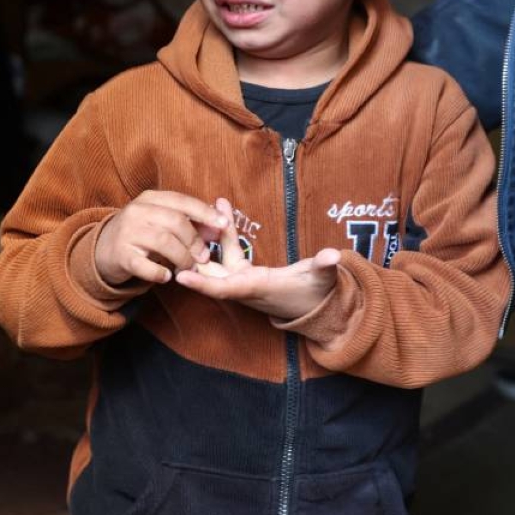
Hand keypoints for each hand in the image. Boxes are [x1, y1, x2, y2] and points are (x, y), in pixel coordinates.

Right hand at [94, 190, 225, 285]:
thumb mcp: (162, 221)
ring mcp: (127, 232)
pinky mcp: (120, 255)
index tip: (224, 225)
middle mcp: (137, 211)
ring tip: (189, 268)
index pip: (182, 201)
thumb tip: (221, 226)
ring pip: (163, 242)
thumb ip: (190, 222)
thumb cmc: (142, 233)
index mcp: (151, 198)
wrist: (103, 249)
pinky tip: (167, 277)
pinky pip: (145, 266)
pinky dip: (159, 273)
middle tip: (204, 257)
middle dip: (195, 240)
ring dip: (182, 258)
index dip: (205, 213)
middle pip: (175, 222)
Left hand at [175, 198, 339, 319]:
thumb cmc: (318, 295)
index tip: (180, 277)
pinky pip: (227, 253)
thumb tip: (333, 256)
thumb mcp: (323, 279)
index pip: (224, 289)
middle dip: (194, 251)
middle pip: (211, 271)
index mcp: (258, 288)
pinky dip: (223, 235)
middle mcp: (244, 286)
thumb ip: (325, 266)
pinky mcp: (245, 273)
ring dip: (210, 235)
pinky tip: (223, 211)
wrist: (317, 308)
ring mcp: (242, 280)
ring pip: (217, 258)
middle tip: (181, 226)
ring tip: (210, 205)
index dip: (202, 284)